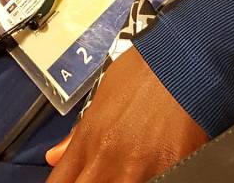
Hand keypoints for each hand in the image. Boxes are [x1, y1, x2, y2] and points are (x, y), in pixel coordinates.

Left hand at [46, 48, 207, 181]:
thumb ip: (78, 133)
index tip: (71, 180)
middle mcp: (108, 160)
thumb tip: (55, 156)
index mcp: (89, 140)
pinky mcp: (170, 171)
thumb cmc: (143, 74)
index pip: (61, 182)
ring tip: (122, 174)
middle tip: (97, 175)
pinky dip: (152, 181)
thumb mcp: (101, 96)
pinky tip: (149, 173)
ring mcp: (138, 171)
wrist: (179, 62)